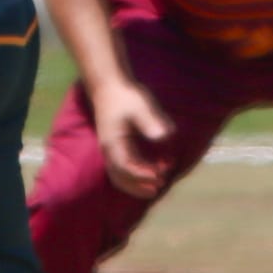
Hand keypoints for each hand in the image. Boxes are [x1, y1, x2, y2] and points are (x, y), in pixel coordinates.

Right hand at [91, 84, 172, 198]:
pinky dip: (136, 174)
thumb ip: (150, 121)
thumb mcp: (140, 105)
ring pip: (119, 175)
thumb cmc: (124, 95)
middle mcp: (108, 150)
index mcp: (113, 142)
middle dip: (139, 186)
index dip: (142, 174)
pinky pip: (122, 168)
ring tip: (159, 183)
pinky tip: (152, 170)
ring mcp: (110, 150)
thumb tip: (164, 136)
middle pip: (119, 177)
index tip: (159, 175)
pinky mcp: (115, 147)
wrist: (108, 86)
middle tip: (160, 186)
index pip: (125, 167)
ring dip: (137, 183)